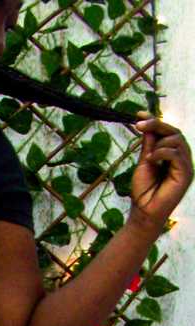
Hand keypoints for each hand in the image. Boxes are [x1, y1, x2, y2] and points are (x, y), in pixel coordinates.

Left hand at [128, 111, 192, 233]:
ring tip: (148, 156)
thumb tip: (145, 125)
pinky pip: (177, 155)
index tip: (138, 114)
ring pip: (177, 140)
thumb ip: (148, 145)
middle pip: (175, 132)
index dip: (155, 121)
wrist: (144, 211)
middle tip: (139, 124)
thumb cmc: (143, 189)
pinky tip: (152, 159)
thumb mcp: (144, 162)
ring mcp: (185, 166)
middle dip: (157, 125)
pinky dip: (162, 153)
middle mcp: (182, 158)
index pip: (168, 132)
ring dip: (159, 142)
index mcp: (172, 155)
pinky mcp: (186, 174)